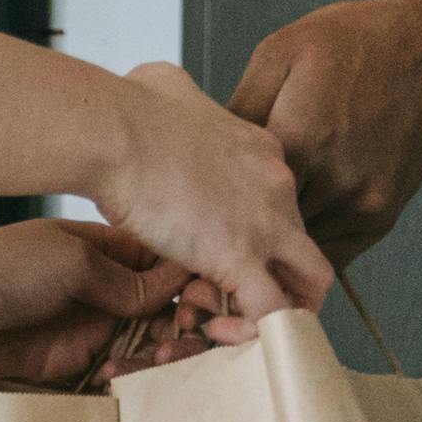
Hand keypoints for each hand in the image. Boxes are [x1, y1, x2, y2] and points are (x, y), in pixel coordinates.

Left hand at [0, 219, 221, 392]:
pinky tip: (123, 373)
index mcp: (108, 249)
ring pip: (146, 344)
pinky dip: (128, 376)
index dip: (195, 283)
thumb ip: (126, 282)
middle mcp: (104, 287)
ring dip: (160, 353)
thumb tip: (178, 288)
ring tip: (161, 359)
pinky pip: (115, 372)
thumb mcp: (73, 262)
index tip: (213, 300)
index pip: (168, 266)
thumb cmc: (0, 267)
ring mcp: (89, 326)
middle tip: (192, 335)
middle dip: (186, 324)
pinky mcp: (71, 363)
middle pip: (165, 309)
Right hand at [91, 56, 330, 325]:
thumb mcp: (167, 87)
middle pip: (305, 250)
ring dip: (265, 313)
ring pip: (305, 288)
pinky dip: (253, 334)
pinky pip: (272, 315)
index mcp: (263, 152)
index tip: (213, 251)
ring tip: (213, 318)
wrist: (116, 130)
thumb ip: (181, 102)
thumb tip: (167, 101)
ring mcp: (268, 223)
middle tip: (229, 296)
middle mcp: (279, 187)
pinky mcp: (242, 257)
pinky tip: (218, 332)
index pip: (281, 209)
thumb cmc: (127, 109)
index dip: (254, 239)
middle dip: (275, 281)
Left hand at [230, 0, 421, 261]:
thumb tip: (212, 156)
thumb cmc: (355, 43)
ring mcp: (361, 204)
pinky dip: (312, 245)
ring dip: (279, 242)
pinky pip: (336, 253)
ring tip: (261, 225)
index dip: (218, 206)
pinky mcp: (383, 215)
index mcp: (299, 141)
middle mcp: (332, 182)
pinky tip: (297, 225)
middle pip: (269, 232)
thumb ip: (240, 110)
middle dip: (246, 228)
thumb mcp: (278, 54)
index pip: (240, 201)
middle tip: (225, 221)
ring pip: (302, 247)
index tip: (202, 206)